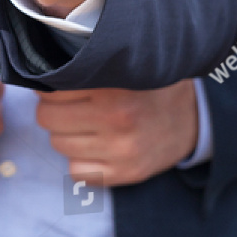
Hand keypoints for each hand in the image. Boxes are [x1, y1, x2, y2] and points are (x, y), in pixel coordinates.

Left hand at [36, 81, 198, 187]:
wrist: (195, 117)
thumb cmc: (152, 87)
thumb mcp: (128, 65)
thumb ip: (91, 62)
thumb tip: (42, 65)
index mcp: (115, 87)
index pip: (50, 90)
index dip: (53, 86)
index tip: (66, 85)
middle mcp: (118, 119)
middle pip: (47, 118)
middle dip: (56, 110)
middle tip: (76, 105)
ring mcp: (121, 151)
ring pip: (58, 144)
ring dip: (68, 135)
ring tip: (91, 124)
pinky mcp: (126, 173)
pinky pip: (76, 172)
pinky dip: (81, 160)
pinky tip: (98, 147)